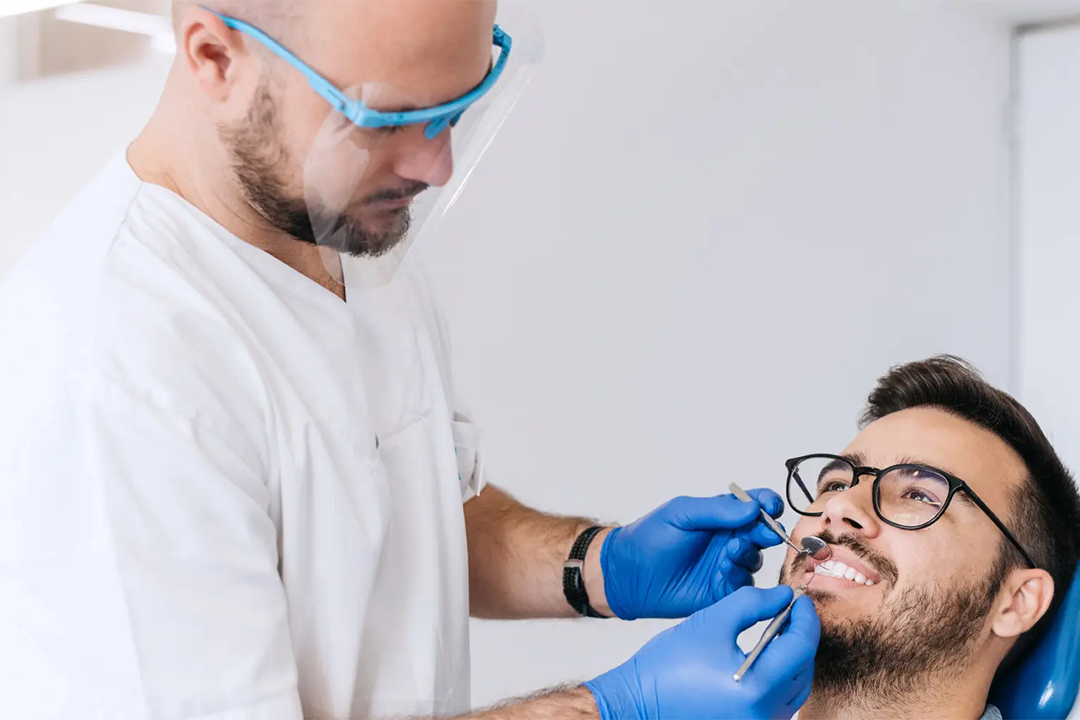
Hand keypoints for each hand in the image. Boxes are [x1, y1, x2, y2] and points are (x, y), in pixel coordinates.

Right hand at [584, 586, 818, 719]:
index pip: (800, 647)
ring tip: (780, 630)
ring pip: (796, 688)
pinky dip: (780, 677)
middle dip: (801, 636)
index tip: (800, 599)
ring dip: (793, 658)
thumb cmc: (667, 665)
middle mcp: (764, 715)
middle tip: (790, 610)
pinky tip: (768, 656)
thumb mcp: (712, 621)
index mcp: (756, 688)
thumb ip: (752, 603)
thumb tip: (783, 596)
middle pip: (803, 669)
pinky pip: (780, 703)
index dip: (805, 618)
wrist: (639, 700)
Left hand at [599, 489, 783, 618]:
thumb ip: (717, 509)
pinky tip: (722, 571)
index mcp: (721, 516)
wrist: (629, 574)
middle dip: (767, 531)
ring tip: (729, 551)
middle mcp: (729, 539)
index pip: (755, 505)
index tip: (770, 506)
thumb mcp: (681, 513)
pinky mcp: (722, 591)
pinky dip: (738, 576)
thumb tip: (753, 508)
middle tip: (762, 532)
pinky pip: (744, 585)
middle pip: (763, 532)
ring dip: (748, 553)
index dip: (767, 503)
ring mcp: (727, 566)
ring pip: (756, 559)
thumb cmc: (650, 538)